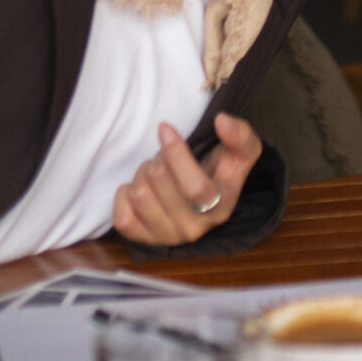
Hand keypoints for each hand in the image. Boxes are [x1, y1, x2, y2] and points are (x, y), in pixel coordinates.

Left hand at [112, 115, 262, 246]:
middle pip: (159, 180)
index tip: (165, 128)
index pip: (194, 187)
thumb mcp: (240, 153)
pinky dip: (125, 196)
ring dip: (142, 175)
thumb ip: (239, 135)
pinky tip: (142, 192)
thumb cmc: (219, 172)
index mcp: (220, 206)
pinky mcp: (142, 239)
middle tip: (165, 158)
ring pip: (138, 193)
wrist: (203, 201)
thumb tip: (222, 121)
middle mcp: (195, 228)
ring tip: (155, 175)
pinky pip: (122, 216)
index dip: (175, 154)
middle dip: (158, 158)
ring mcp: (168, 237)